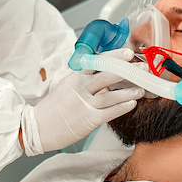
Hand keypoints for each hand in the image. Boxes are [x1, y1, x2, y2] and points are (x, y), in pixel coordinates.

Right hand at [20, 68, 141, 155]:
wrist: (38, 128)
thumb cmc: (53, 108)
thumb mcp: (65, 86)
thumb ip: (83, 78)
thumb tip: (103, 69)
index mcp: (73, 78)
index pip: (96, 62)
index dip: (113, 56)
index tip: (127, 52)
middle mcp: (80, 89)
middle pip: (106, 75)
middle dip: (127, 70)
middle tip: (143, 67)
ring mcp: (84, 104)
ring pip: (112, 95)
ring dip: (129, 91)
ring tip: (141, 89)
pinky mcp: (89, 120)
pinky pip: (110, 112)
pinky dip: (122, 107)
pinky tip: (132, 104)